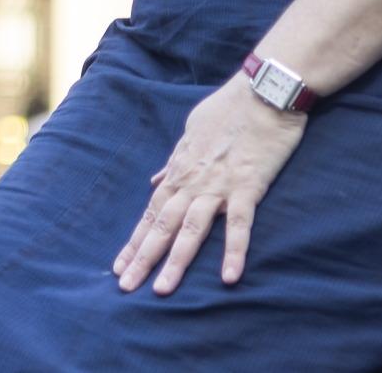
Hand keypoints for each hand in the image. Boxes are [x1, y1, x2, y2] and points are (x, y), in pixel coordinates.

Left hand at [113, 75, 306, 294]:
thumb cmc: (228, 109)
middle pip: (162, 225)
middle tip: (125, 286)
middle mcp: (192, 181)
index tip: (118, 266)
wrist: (263, 90)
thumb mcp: (191, 132)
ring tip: (162, 290)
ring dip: (175, 260)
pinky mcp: (248, 185)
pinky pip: (238, 224)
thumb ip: (174, 161)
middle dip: (143, 257)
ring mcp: (218, 185)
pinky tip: (227, 277)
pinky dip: (233, 250)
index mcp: (180, 170)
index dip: (135, 241)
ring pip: (191, 229)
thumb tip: (156, 180)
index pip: (151, 212)